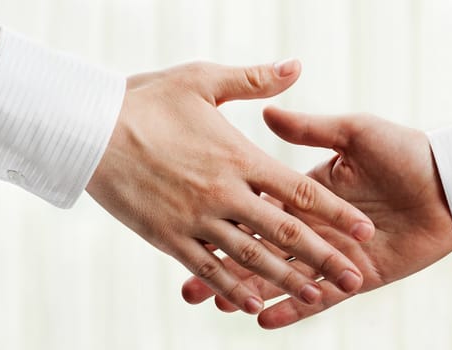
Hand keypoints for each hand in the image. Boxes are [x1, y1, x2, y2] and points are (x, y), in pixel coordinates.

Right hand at [86, 62, 375, 313]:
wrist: (86, 128)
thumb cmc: (146, 100)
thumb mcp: (202, 79)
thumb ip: (254, 80)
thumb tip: (297, 66)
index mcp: (239, 157)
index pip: (300, 190)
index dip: (336, 212)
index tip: (365, 229)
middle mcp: (224, 194)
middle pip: (284, 231)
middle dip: (322, 256)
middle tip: (355, 276)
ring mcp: (195, 219)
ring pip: (250, 256)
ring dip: (285, 277)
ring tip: (316, 295)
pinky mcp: (167, 236)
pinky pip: (205, 266)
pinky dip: (229, 286)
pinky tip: (250, 302)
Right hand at [181, 107, 451, 326]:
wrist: (451, 182)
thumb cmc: (405, 151)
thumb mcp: (354, 132)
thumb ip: (311, 129)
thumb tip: (268, 114)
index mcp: (305, 193)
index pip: (255, 212)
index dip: (224, 225)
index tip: (194, 233)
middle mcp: (313, 228)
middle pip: (258, 251)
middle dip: (223, 269)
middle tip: (187, 287)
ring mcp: (333, 255)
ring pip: (282, 279)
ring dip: (248, 292)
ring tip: (215, 304)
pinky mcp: (357, 276)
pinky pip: (320, 299)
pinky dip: (292, 310)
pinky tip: (262, 318)